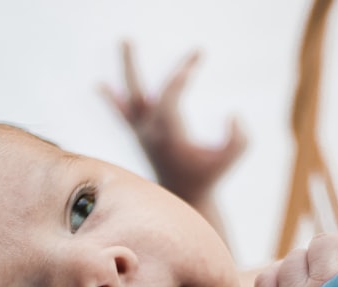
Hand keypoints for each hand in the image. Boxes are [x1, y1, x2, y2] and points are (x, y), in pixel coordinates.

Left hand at [101, 42, 246, 205]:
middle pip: (137, 92)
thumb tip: (232, 114)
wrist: (186, 198)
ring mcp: (143, 134)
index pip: (169, 95)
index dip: (182, 72)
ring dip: (127, 71)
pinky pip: (123, 115)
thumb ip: (238, 138)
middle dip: (130, 65)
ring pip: (128, 99)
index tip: (198, 54)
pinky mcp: (141, 137)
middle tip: (125, 37)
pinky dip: (112, 100)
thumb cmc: (210, 176)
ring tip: (124, 43)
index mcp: (169, 135)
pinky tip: (99, 85)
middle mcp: (151, 132)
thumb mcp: (231, 158)